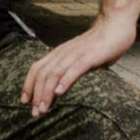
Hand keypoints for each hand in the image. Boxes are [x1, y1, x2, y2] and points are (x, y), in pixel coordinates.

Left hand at [20, 16, 136, 115]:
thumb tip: (64, 88)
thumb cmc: (99, 45)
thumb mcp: (80, 58)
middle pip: (43, 74)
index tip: (24, 101)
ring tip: (43, 108)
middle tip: (35, 113)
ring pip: (55, 73)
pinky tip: (59, 92)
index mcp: (59, 53)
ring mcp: (75, 54)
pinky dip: (65, 81)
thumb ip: (72, 70)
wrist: (115, 26)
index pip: (37, 68)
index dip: (28, 84)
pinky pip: (74, 69)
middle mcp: (63, 53)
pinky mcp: (89, 56)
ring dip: (47, 92)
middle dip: (36, 94)